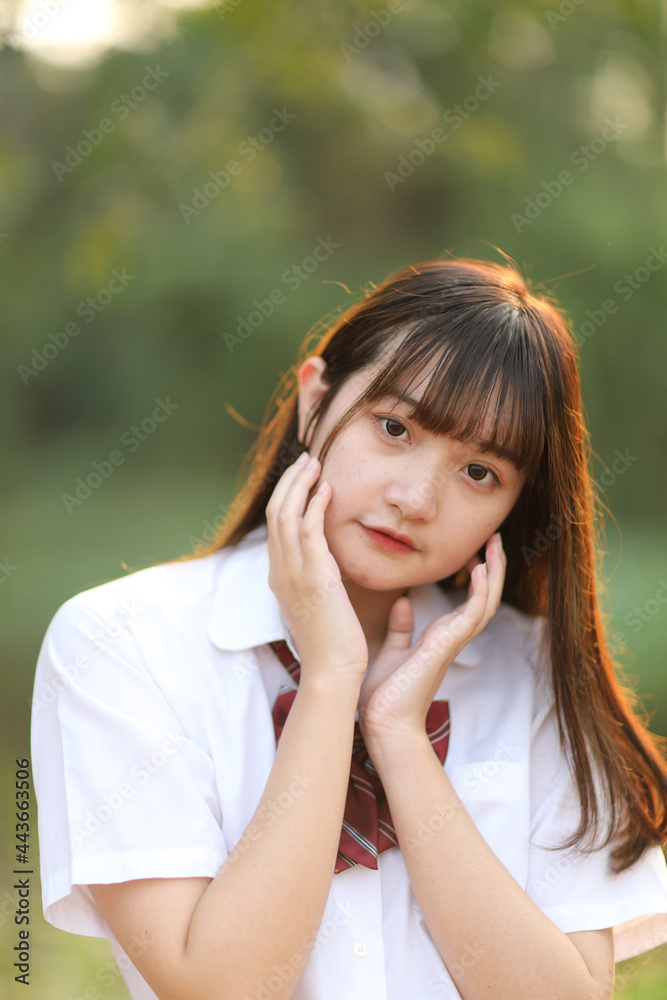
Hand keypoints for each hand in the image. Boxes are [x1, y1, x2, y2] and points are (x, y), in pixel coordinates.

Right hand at [266, 452, 368, 684]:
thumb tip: (325, 565)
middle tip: (306, 460)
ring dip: (300, 486)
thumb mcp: (318, 605)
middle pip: (276, 513)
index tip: (301, 477)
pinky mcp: (314, 578)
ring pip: (287, 516)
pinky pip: (308, 531)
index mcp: (280, 577)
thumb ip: (316, 580)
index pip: (276, 527)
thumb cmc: (332, 645)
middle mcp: (281, 572)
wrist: (332, 671)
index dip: (286, 497)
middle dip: (290, 482)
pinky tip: (327, 491)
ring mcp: (294, 574)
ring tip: (315, 464)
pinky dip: (315, 506)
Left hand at [357, 532, 505, 743]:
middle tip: (495, 538)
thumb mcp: (391, 651)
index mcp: (439, 637)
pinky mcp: (446, 646)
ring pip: (485, 602)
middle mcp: (451, 637)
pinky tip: (480, 569)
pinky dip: (479, 591)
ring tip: (495, 544)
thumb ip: (400, 628)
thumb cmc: (384, 695)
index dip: (476, 575)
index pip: (468, 600)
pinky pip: (471, 614)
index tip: (476, 550)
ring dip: (493, 572)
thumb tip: (403, 602)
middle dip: (492, 567)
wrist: (382, 724)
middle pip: (484, 596)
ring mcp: (452, 642)